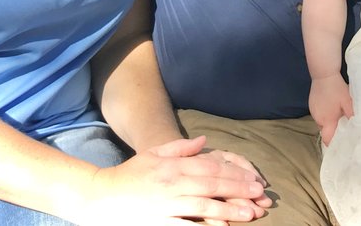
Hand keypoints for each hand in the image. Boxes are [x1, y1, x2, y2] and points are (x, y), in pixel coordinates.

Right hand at [82, 136, 267, 224]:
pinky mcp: (159, 223)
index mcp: (173, 166)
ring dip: (228, 209)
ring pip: (203, 206)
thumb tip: (206, 141)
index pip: (211, 168)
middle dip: (238, 190)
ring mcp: (166, 204)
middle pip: (212, 185)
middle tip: (260, 195)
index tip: (254, 180)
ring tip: (250, 213)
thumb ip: (180, 147)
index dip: (234, 174)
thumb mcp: (153, 153)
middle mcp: (172, 183)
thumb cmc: (129, 175)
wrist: (100, 197)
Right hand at [309, 75, 353, 145]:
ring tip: (340, 117)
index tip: (343, 145)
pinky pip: (319, 115)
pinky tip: (333, 108)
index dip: (335, 144)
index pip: (328, 139)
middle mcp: (317, 118)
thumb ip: (352, 117)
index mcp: (326, 120)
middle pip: (325, 132)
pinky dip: (326, 115)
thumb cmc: (337, 89)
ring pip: (322, 123)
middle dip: (334, 132)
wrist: (324, 74)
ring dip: (330, 122)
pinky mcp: (311, 105)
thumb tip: (359, 130)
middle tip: (346, 128)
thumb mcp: (348, 103)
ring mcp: (313, 111)